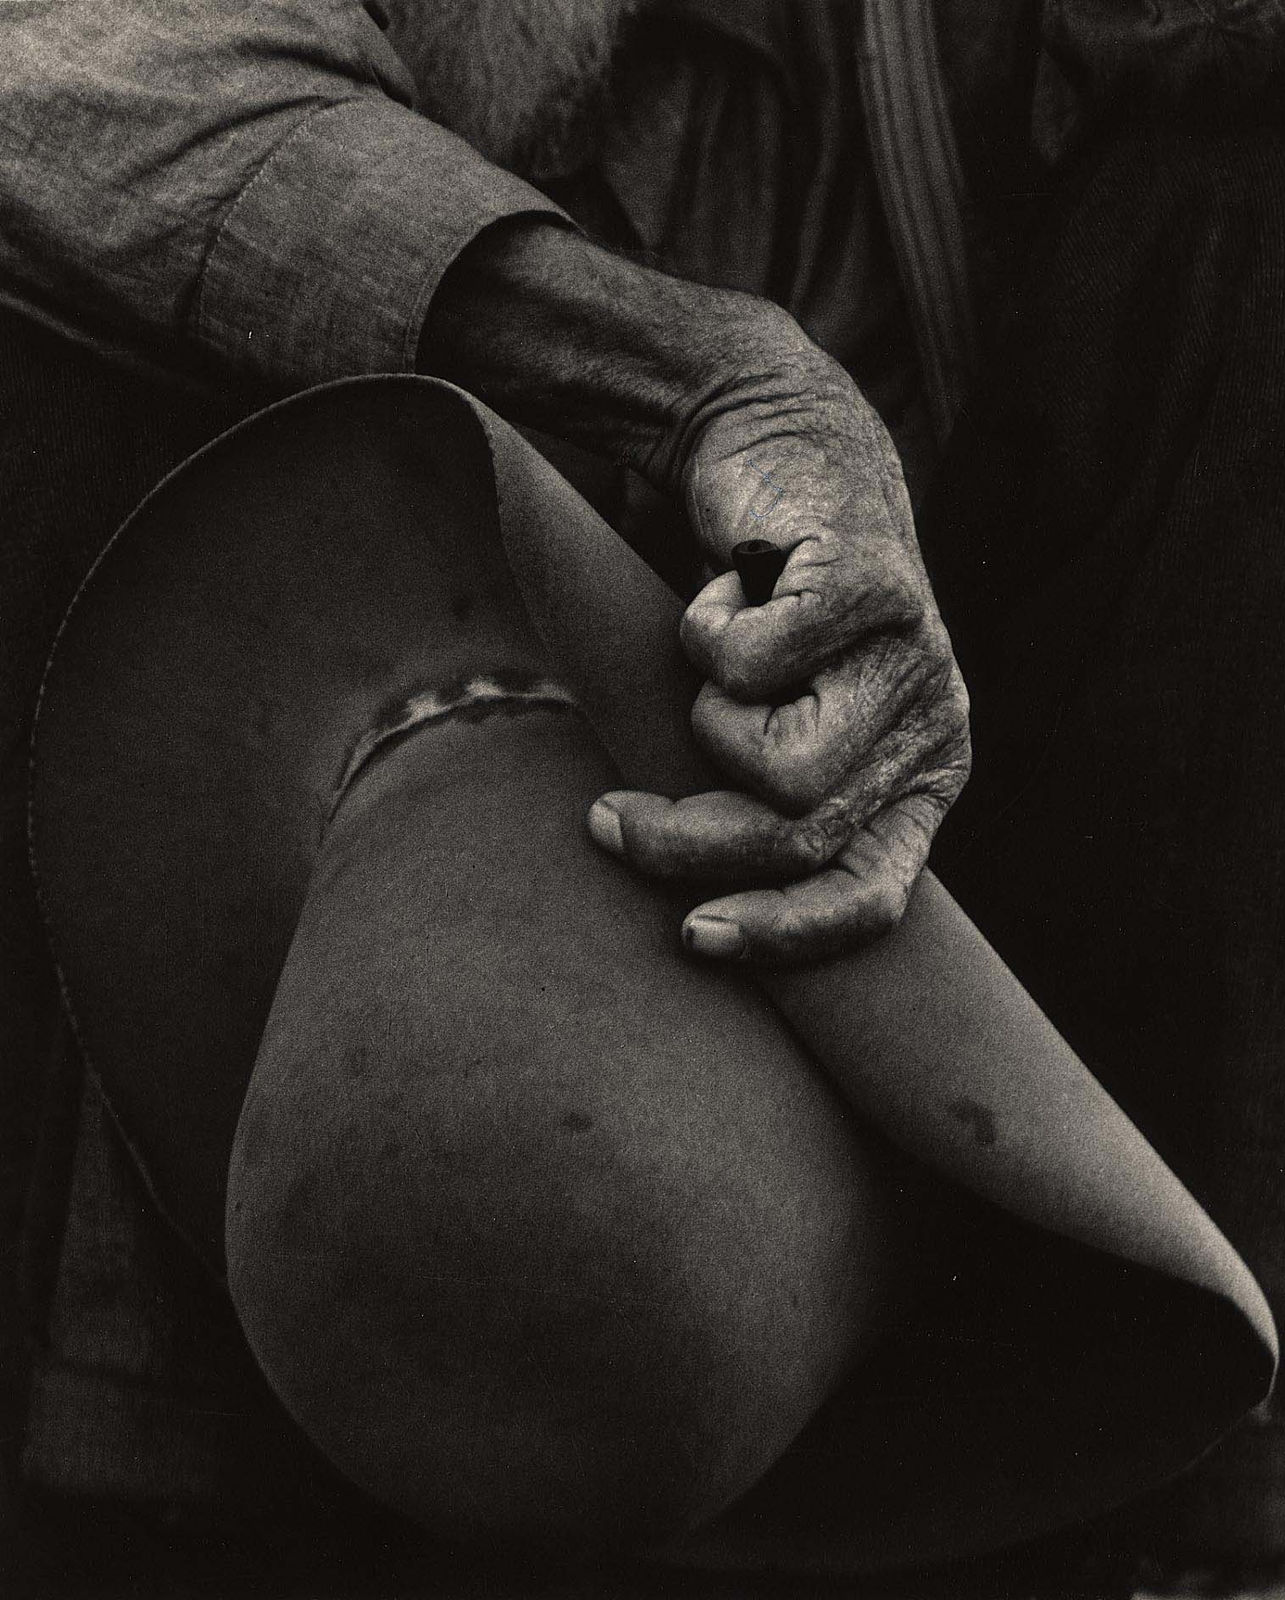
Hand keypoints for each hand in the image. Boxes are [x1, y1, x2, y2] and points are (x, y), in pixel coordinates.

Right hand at [588, 345, 970, 964]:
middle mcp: (931, 729)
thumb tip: (696, 912)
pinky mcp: (875, 589)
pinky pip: (750, 664)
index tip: (689, 936)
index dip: (781, 935)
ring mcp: (912, 659)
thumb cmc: (761, 615)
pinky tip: (728, 591)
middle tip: (612, 817)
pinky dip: (704, 633)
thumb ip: (763, 807)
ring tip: (715, 662)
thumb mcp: (771, 727)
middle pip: (798, 839)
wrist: (780, 456)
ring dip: (707, 717)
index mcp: (917, 782)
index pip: (872, 901)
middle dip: (686, 839)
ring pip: (776, 766)